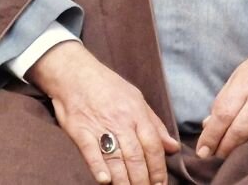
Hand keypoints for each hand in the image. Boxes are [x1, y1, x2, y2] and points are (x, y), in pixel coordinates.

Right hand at [27, 41, 179, 184]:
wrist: (74, 72)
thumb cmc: (107, 86)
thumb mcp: (136, 99)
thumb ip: (155, 124)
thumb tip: (173, 147)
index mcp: (136, 113)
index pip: (153, 145)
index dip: (158, 168)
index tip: (160, 184)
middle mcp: (120, 121)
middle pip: (136, 156)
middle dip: (143, 180)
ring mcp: (100, 126)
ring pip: (116, 158)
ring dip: (125, 180)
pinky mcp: (80, 130)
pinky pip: (90, 151)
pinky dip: (98, 167)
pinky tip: (105, 181)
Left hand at [195, 34, 247, 159]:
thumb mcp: (239, 75)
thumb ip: (224, 100)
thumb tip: (208, 125)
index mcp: (244, 85)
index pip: (223, 115)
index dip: (211, 136)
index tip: (202, 151)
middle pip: (237, 132)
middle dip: (223, 148)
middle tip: (214, 156)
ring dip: (240, 151)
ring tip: (231, 154)